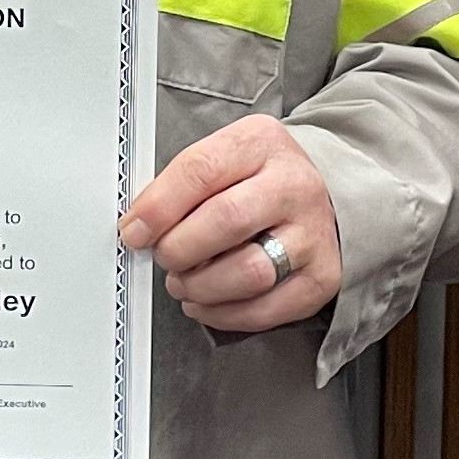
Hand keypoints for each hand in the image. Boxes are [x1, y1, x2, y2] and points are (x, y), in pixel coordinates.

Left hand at [119, 114, 340, 332]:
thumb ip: (183, 184)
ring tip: (184, 282)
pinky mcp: (320, 278)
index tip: (134, 231)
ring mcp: (312, 234)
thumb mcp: (224, 156)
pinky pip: (265, 309)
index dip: (159, 207)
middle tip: (164, 256)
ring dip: (200, 286)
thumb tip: (140, 226)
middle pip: (226, 221)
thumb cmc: (260, 179)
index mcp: (260, 144)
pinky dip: (223, 314)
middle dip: (179, 248)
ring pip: (248, 272)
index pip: (201, 171)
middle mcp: (294, 186)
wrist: (324, 195)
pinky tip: (206, 302)